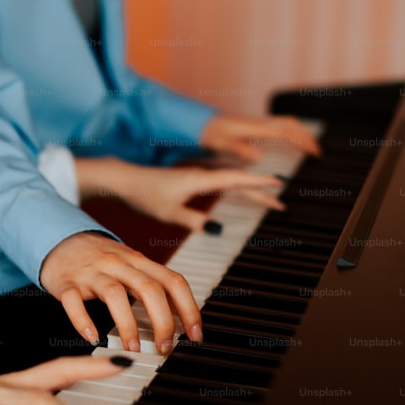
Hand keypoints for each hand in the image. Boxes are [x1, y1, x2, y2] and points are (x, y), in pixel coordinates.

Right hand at [39, 231, 202, 353]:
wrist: (58, 240)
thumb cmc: (98, 259)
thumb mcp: (130, 265)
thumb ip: (150, 286)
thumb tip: (179, 319)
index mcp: (138, 261)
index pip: (172, 281)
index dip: (189, 309)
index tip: (194, 335)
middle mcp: (117, 263)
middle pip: (149, 288)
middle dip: (163, 322)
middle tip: (164, 348)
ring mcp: (91, 272)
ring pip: (114, 295)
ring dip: (128, 325)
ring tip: (133, 348)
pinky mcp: (66, 283)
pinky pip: (73, 301)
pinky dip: (83, 320)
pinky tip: (92, 337)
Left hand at [102, 162, 284, 230]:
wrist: (123, 180)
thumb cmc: (143, 195)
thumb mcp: (168, 213)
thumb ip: (193, 221)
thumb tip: (219, 229)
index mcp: (198, 180)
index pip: (235, 180)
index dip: (258, 182)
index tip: (279, 183)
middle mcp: (200, 176)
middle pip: (238, 183)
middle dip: (261, 192)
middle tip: (282, 203)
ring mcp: (196, 178)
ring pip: (230, 184)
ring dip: (250, 191)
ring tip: (270, 202)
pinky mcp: (189, 182)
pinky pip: (220, 185)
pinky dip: (235, 190)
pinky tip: (239, 196)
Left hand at [200, 114, 319, 162]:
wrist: (199, 124)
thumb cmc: (209, 134)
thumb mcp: (221, 144)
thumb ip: (239, 149)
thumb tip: (259, 156)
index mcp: (255, 127)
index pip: (286, 132)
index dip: (302, 141)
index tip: (314, 152)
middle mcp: (259, 123)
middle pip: (291, 123)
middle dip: (306, 135)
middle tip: (318, 151)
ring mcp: (257, 123)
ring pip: (286, 122)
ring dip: (300, 132)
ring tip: (309, 147)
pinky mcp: (254, 127)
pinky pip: (278, 126)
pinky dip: (290, 133)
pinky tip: (290, 144)